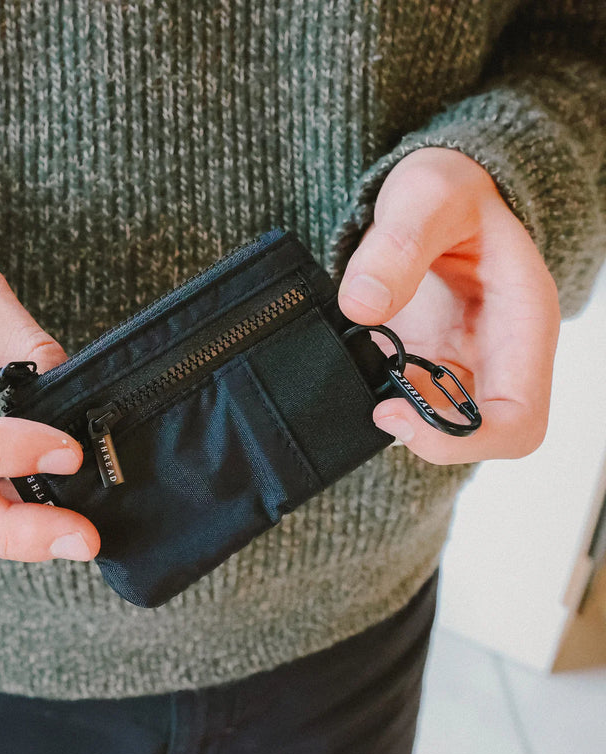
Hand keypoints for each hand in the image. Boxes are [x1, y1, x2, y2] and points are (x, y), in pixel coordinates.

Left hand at [338, 148, 560, 463]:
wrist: (435, 192)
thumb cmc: (450, 189)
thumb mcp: (426, 196)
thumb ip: (398, 244)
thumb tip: (361, 305)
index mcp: (521, 324)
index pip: (519, 420)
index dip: (463, 439)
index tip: (395, 412)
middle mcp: (498, 354)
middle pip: (479, 435)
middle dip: (424, 432)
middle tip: (375, 404)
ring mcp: (462, 361)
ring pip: (440, 423)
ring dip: (398, 413)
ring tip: (364, 369)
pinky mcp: (429, 360)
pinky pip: (410, 398)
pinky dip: (379, 392)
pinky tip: (358, 363)